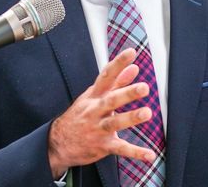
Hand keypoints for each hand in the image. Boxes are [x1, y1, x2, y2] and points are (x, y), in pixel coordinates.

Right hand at [47, 48, 155, 177]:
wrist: (58, 143)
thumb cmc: (81, 115)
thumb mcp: (94, 96)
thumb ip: (117, 82)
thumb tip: (134, 68)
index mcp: (94, 96)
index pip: (106, 76)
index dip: (118, 63)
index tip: (131, 52)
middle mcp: (95, 110)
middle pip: (111, 100)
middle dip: (127, 93)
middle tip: (144, 87)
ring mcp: (98, 129)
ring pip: (114, 123)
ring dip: (130, 118)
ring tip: (147, 113)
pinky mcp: (102, 146)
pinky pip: (120, 149)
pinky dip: (135, 152)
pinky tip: (149, 155)